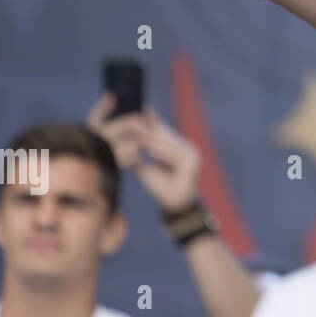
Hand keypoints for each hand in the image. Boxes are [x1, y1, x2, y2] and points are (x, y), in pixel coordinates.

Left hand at [87, 94, 200, 212]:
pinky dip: (160, 151)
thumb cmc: (161, 187)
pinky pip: (173, 155)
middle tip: (135, 117)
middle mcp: (187, 148)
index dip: (152, 121)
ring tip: (137, 131)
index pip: (164, 131)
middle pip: (167, 134)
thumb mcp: (147, 169)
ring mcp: (191, 155)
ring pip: (169, 143)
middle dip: (150, 126)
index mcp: (178, 148)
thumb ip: (140, 158)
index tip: (139, 110)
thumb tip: (123, 147)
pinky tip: (148, 147)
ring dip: (152, 137)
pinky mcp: (191, 164)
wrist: (176, 206)